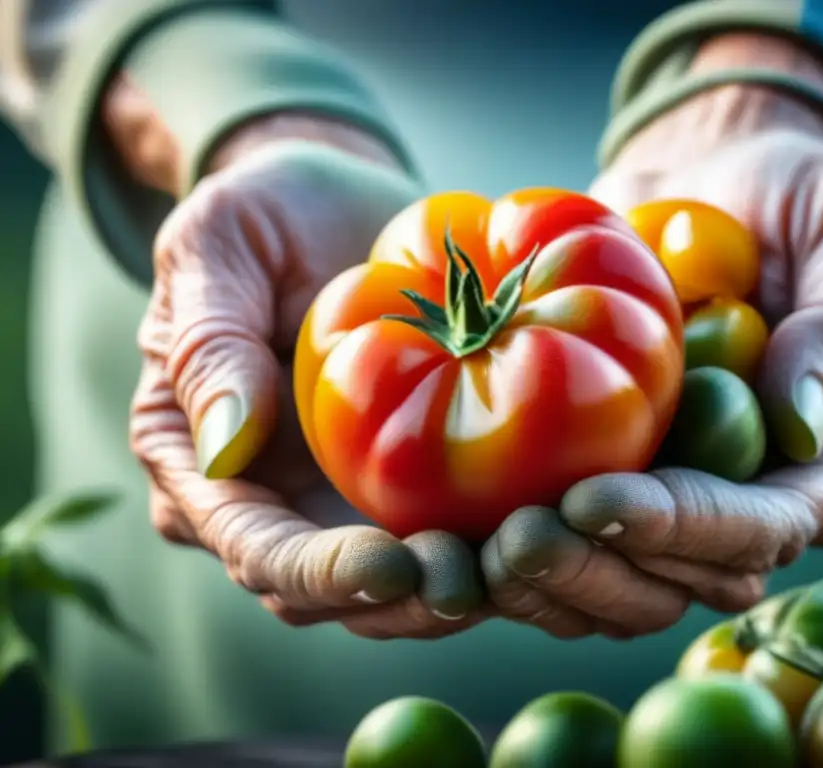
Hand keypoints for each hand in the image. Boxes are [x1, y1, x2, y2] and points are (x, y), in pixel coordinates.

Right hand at [128, 115, 486, 637]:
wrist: (334, 204)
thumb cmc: (264, 215)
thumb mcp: (215, 247)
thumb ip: (207, 343)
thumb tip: (222, 452)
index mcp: (201, 465)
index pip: (255, 549)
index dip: (321, 573)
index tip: (393, 564)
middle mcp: (272, 501)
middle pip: (329, 593)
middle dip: (399, 601)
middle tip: (474, 576)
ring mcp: (341, 498)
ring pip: (394, 584)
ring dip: (454, 590)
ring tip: (519, 558)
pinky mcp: (405, 482)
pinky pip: (447, 531)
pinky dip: (488, 542)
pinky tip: (541, 521)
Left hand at [483, 37, 822, 638]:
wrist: (711, 183)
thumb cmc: (796, 199)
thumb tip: (802, 427)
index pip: (762, 527)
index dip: (683, 528)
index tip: (595, 500)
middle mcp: (747, 497)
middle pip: (679, 577)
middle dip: (597, 570)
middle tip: (514, 539)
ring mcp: (670, 492)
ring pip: (613, 579)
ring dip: (542, 580)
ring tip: (470, 551)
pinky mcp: (604, 474)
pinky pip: (561, 532)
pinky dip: (503, 546)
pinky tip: (443, 534)